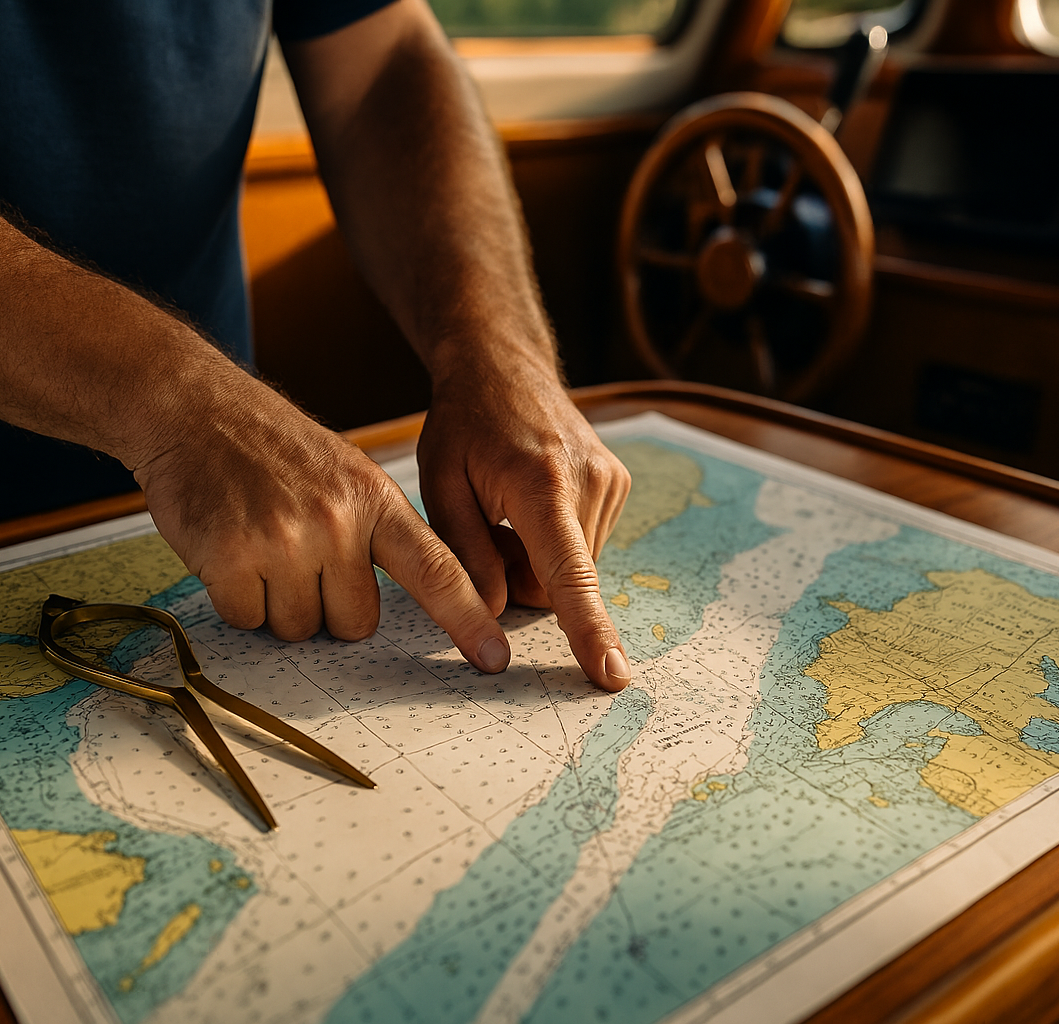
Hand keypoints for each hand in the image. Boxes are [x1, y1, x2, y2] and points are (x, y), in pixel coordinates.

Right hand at [131, 374, 510, 672]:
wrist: (195, 410)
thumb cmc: (275, 449)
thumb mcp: (348, 475)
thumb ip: (381, 535)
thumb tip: (406, 607)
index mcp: (376, 501)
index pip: (436, 570)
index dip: (467, 618)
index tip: (494, 658)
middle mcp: (337, 521)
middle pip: (355, 622)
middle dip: (328, 605)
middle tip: (300, 555)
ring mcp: (284, 540)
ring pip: (299, 628)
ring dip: (279, 603)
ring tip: (262, 543)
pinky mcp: (231, 557)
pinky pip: (248, 619)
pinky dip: (237, 597)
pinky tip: (230, 549)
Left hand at [416, 357, 632, 690]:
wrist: (503, 365)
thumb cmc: (463, 424)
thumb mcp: (441, 486)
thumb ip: (465, 556)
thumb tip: (494, 612)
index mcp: (542, 483)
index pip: (569, 575)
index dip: (589, 630)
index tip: (611, 674)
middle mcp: (589, 481)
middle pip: (560, 581)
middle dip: (521, 577)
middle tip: (487, 529)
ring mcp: (611, 480)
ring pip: (573, 568)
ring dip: (537, 558)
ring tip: (509, 506)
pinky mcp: (618, 482)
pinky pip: (584, 544)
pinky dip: (554, 540)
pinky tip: (532, 501)